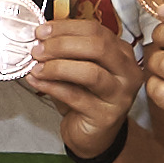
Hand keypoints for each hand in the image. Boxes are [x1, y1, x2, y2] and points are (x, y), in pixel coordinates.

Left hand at [21, 11, 144, 162]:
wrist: (93, 134)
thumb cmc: (86, 96)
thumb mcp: (79, 67)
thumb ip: (68, 50)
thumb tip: (41, 36)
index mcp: (121, 52)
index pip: (96, 30)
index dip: (66, 28)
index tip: (41, 30)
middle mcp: (127, 72)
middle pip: (97, 47)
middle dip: (62, 45)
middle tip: (38, 49)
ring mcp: (120, 95)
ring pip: (90, 72)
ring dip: (57, 67)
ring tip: (36, 67)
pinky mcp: (106, 116)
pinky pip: (76, 97)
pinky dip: (52, 86)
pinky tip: (36, 81)